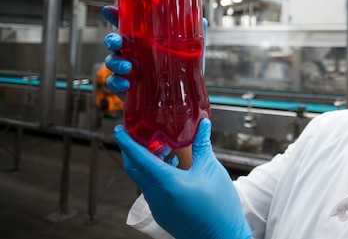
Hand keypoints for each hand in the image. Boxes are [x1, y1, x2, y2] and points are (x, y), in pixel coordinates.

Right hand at [101, 6, 207, 96]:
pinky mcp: (127, 88)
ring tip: (128, 67)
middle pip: (114, 42)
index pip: (128, 25)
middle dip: (112, 40)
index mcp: (146, 41)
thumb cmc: (185, 72)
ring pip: (111, 62)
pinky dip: (116, 82)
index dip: (116, 16)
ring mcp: (128, 71)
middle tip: (118, 42)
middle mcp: (134, 53)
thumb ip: (196, 34)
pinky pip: (113, 83)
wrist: (184, 100)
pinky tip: (126, 84)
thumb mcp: (193, 52)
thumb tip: (202, 19)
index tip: (110, 10)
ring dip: (115, 62)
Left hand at [115, 119, 252, 238]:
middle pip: (135, 169)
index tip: (120, 130)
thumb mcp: (210, 170)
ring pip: (143, 178)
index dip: (127, 142)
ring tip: (158, 145)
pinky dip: (154, 173)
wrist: (222, 236)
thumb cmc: (219, 207)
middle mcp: (157, 196)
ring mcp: (158, 206)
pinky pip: (151, 188)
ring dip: (145, 161)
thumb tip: (202, 125)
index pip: (140, 159)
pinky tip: (171, 163)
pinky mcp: (162, 211)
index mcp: (168, 184)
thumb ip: (202, 145)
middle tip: (135, 133)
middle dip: (132, 150)